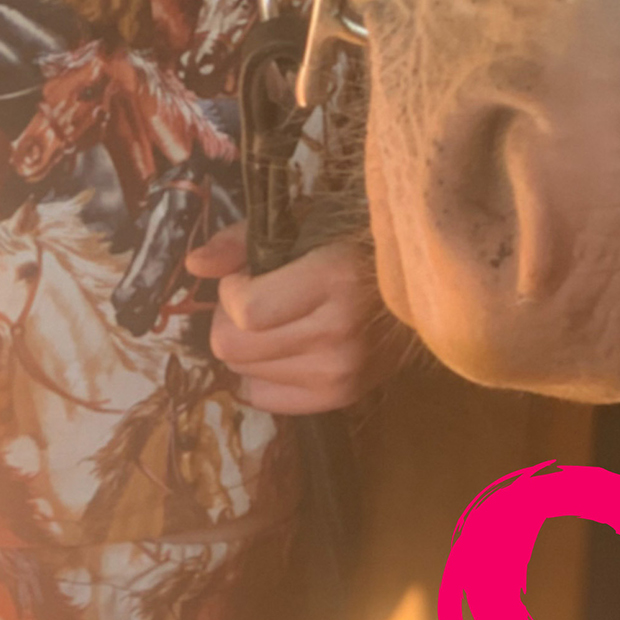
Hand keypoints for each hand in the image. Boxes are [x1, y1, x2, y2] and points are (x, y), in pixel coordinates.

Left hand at [184, 224, 405, 413]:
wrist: (425, 283)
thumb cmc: (357, 241)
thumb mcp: (303, 221)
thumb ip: (242, 241)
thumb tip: (194, 265)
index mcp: (333, 280)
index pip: (245, 311)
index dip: (232, 289)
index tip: (250, 273)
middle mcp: (338, 334)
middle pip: (234, 348)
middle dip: (230, 318)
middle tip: (258, 297)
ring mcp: (342, 373)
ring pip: (243, 374)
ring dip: (247, 346)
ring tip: (279, 320)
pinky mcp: (343, 396)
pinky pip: (264, 398)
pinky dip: (262, 374)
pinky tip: (285, 348)